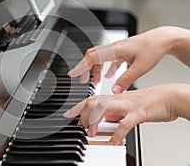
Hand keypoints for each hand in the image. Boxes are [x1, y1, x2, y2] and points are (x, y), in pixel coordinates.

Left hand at [63, 84, 187, 144]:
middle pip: (93, 101)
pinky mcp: (138, 113)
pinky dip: (116, 134)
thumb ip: (115, 112)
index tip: (69, 115)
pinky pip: (125, 124)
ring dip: (94, 121)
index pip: (92, 99)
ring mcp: (127, 105)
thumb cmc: (149, 101)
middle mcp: (118, 99)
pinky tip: (112, 142)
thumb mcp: (128, 106)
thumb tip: (105, 119)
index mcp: (115, 97)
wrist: (169, 96)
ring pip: (104, 107)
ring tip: (91, 133)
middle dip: (82, 114)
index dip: (78, 107)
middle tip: (81, 127)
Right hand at [68, 26, 176, 92]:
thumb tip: (114, 90)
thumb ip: (126, 80)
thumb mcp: (140, 68)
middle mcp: (113, 48)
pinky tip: (108, 75)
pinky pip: (108, 58)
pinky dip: (104, 67)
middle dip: (84, 68)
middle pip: (92, 56)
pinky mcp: (122, 50)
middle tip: (82, 80)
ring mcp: (117, 49)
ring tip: (94, 81)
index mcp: (115, 51)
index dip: (80, 67)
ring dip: (94, 69)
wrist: (163, 39)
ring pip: (99, 57)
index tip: (72, 74)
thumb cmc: (153, 49)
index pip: (92, 58)